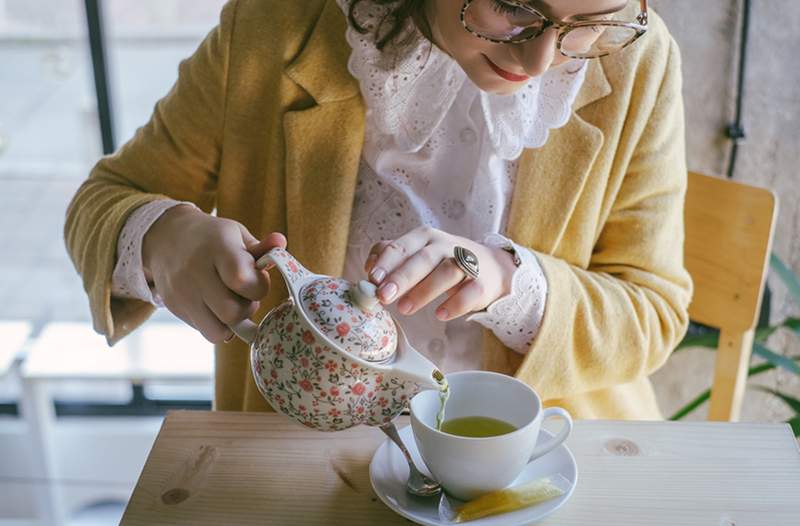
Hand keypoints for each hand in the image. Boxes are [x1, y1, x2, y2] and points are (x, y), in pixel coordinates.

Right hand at [142, 204, 286, 342]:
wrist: (166, 237)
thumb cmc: (212, 238)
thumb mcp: (235, 234)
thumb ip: (261, 247)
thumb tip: (280, 242)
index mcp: (217, 247)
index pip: (241, 279)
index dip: (258, 286)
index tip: (258, 277)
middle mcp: (196, 271)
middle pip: (231, 311)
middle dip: (248, 307)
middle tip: (245, 293)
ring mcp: (183, 292)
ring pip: (219, 330)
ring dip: (233, 322)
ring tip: (232, 302)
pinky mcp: (175, 307)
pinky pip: (207, 332)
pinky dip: (219, 327)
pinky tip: (218, 308)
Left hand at [364, 227, 516, 320]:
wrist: (490, 268)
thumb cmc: (443, 261)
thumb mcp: (417, 253)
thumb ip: (392, 257)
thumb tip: (369, 268)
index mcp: (425, 237)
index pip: (402, 246)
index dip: (386, 263)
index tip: (372, 279)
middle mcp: (446, 246)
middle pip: (423, 259)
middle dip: (402, 277)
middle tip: (384, 296)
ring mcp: (467, 263)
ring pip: (446, 273)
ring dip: (424, 291)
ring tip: (404, 308)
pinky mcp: (482, 283)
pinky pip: (470, 292)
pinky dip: (455, 304)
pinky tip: (441, 314)